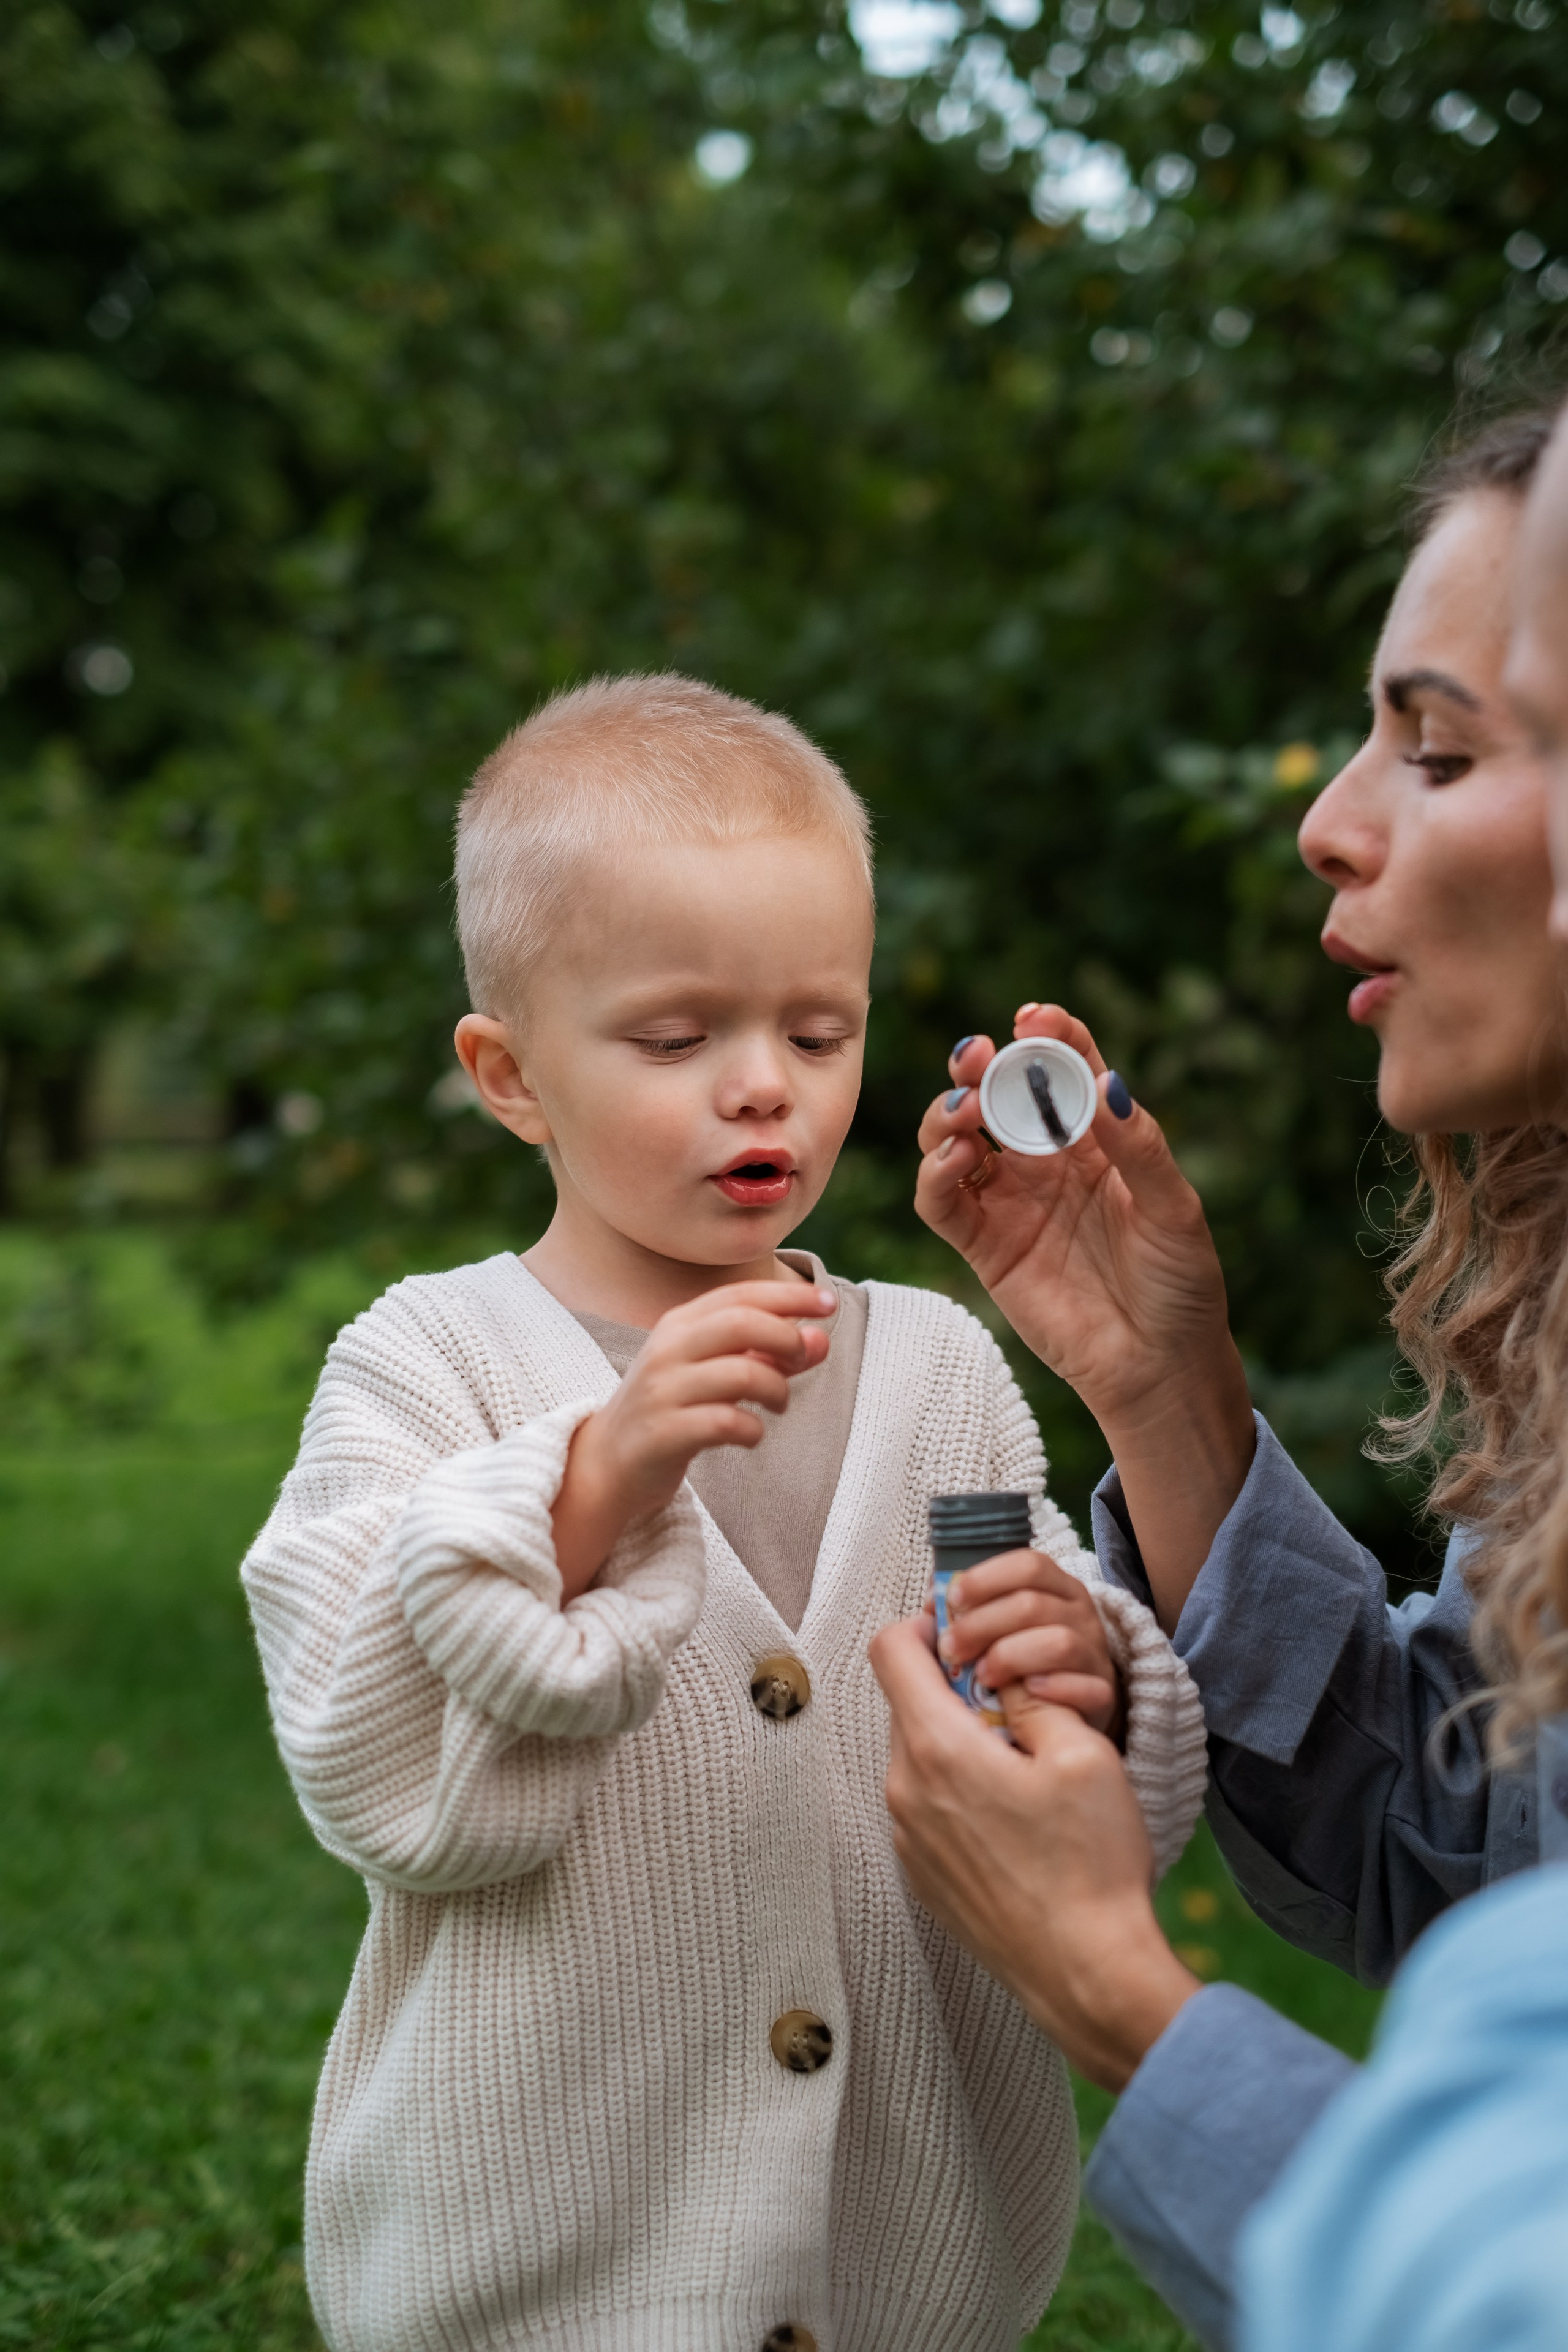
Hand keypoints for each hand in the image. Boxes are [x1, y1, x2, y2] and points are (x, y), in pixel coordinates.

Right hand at [552, 1279, 835, 1599]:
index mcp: (679, 1324)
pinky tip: (750, 1435)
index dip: (789, 1296)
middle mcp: (668, 1349)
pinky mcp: (663, 1433)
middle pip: (741, 1323)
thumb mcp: (717, 1373)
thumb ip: (767, 1356)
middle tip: (803, 1359)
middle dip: (786, 1337)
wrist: (607, 1463)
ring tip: (778, 1405)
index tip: (828, 1303)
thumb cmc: (673, 1410)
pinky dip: (753, 1430)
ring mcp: (663, 1391)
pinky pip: (726, 1422)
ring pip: (741, 1373)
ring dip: (777, 1389)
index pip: (740, 1295)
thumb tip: (820, 1339)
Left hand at [870, 1613, 1198, 2090]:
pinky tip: (1011, 1819)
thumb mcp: (1083, 1753)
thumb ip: (1032, 1695)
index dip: (924, 1624)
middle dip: (952, 1688)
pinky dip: (954, 1792)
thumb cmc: (1091, 1863)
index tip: (966, 1632)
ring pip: (916, 1756)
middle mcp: (904, 1789)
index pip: (892, 1650)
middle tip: (1014, 1703)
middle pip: (907, 1704)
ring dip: (955, 1742)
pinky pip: (924, 1806)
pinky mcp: (921, 1876)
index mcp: (937, 1747)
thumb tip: (1001, 1669)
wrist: (1086, 1973)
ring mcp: (907, 1838)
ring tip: (1020, 1766)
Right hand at [917, 1005, 1254, 1625]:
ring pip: (957, 1140)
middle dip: (983, 1066)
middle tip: (976, 1056)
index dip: (1049, 1037)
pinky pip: (943, 1202)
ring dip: (948, 1115)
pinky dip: (935, 1175)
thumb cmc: (1180, 1286)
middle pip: (1000, 1096)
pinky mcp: (984, 1248)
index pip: (1067, 1071)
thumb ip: (1137, 1146)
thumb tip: (1106, 1083)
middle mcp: (1047, 1164)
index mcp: (1098, 1142)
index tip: (1035, 1018)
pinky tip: (956, 1160)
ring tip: (963, 1111)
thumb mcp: (1174, 1210)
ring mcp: (1011, 1203)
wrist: (1159, 1368)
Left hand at [934, 1547, 1123, 1743]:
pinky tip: (1026, 1694)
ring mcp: (1094, 1656)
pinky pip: (1088, 1689)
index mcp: (1056, 1588)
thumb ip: (973, 1610)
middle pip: (1032, 1604)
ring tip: (982, 1676)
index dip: (986, 1578)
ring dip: (1012, 1656)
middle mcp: (1080, 1616)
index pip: (1028, 1564)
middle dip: (983, 1624)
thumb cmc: (1028, 1660)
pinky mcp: (1104, 1698)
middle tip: (951, 1649)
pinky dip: (1055, 1689)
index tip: (952, 1600)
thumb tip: (932, 1605)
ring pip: (1059, 1642)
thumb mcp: (1005, 1625)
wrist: (1079, 1708)